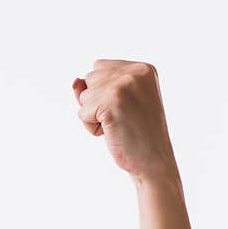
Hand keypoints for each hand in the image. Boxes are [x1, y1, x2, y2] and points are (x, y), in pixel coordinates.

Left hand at [72, 59, 179, 182]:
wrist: (153, 161)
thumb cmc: (135, 134)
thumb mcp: (119, 103)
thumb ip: (96, 87)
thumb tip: (74, 82)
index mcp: (142, 69)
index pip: (99, 68)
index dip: (103, 92)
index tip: (125, 108)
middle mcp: (135, 72)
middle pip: (90, 79)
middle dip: (97, 102)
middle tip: (122, 118)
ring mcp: (124, 85)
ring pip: (84, 96)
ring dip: (94, 116)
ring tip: (118, 125)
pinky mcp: (111, 102)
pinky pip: (82, 113)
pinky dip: (92, 128)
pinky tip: (112, 132)